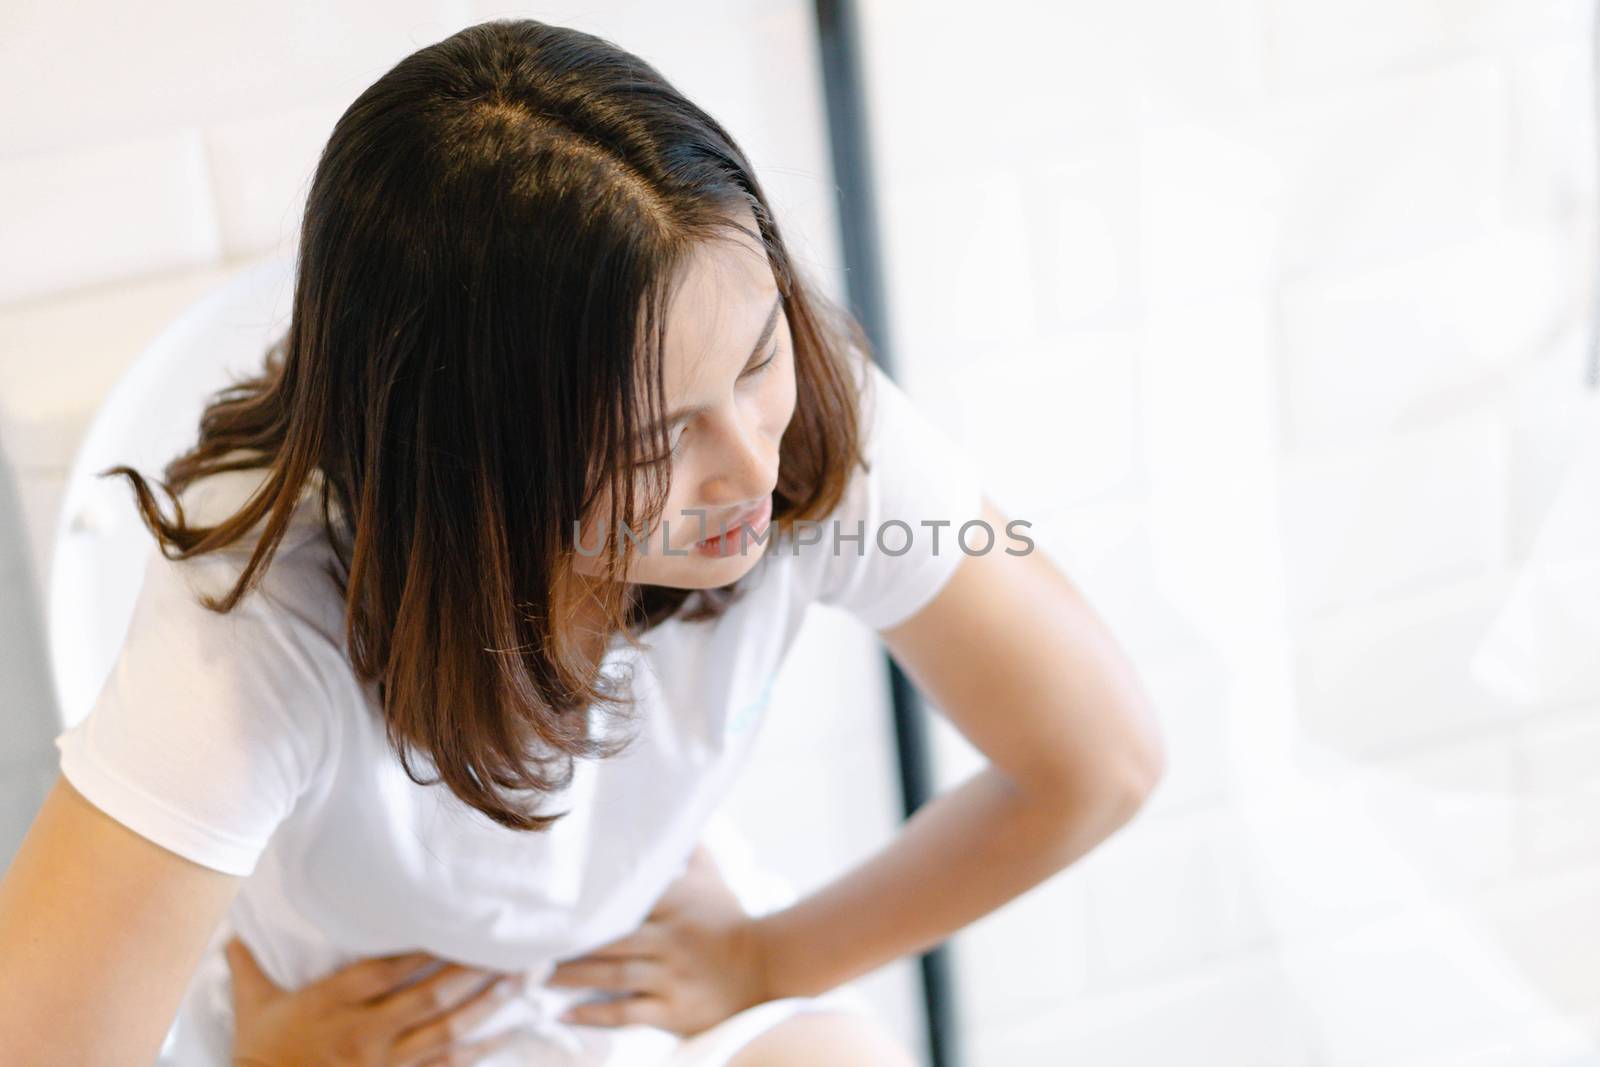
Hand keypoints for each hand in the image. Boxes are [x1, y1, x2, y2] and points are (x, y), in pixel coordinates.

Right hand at [225, 936, 525, 1065]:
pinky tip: (507, 1031)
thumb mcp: (253, 1007)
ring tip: (522, 980)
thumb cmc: (261, 1053)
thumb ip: (249, 965)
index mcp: (332, 1004)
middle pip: (427, 999)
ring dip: (487, 1005)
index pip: (386, 969)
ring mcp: (383, 1064)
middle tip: (512, 947)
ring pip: (445, 1032)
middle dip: (473, 972)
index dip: (425, 947)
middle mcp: (362, 1033)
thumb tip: (233, 929)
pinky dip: (480, 1049)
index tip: (459, 923)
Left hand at [542, 843, 770, 1037]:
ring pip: (612, 974)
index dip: (584, 903)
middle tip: (525, 946)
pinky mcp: (674, 1010)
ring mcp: (671, 976)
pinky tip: (566, 1013)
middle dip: (565, 944)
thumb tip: (674, 812)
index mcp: (674, 903)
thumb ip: (689, 848)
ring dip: (571, 976)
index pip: (622, 898)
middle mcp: (669, 938)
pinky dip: (595, 1014)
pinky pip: (627, 1012)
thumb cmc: (731, 920)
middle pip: (608, 938)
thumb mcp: (712, 878)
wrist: (769, 966)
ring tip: (535, 977)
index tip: (547, 904)